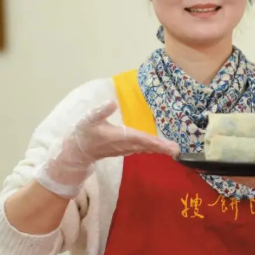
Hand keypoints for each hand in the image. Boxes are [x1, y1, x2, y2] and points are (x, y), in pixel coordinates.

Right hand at [36, 100, 179, 197]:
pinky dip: (151, 148)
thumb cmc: (83, 134)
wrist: (77, 151)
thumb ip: (100, 111)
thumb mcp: (88, 120)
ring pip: (145, 148)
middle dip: (162, 148)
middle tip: (177, 150)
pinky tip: (159, 147)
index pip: (141, 139)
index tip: (168, 146)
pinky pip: (141, 148)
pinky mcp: (124, 149)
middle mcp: (125, 144)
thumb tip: (111, 102)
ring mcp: (125, 148)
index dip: (155, 142)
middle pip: (147, 146)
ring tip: (173, 149)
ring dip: (159, 149)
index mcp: (119, 136)